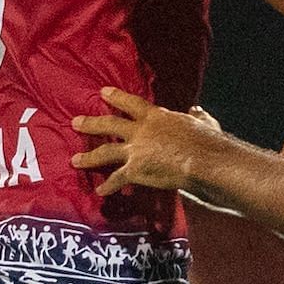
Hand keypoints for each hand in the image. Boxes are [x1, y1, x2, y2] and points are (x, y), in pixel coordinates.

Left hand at [73, 89, 217, 196]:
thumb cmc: (208, 142)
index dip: (116, 97)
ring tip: (75, 160)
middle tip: (76, 122)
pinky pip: (117, 179)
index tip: (102, 92)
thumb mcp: (204, 123)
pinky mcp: (136, 170)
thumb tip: (197, 110)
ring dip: (89, 157)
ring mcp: (136, 150)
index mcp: (157, 117)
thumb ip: (197, 117)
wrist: (204, 161)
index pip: (131, 103)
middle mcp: (141, 131)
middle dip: (91, 123)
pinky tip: (100, 191)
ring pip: (106, 151)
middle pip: (110, 124)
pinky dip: (108, 186)